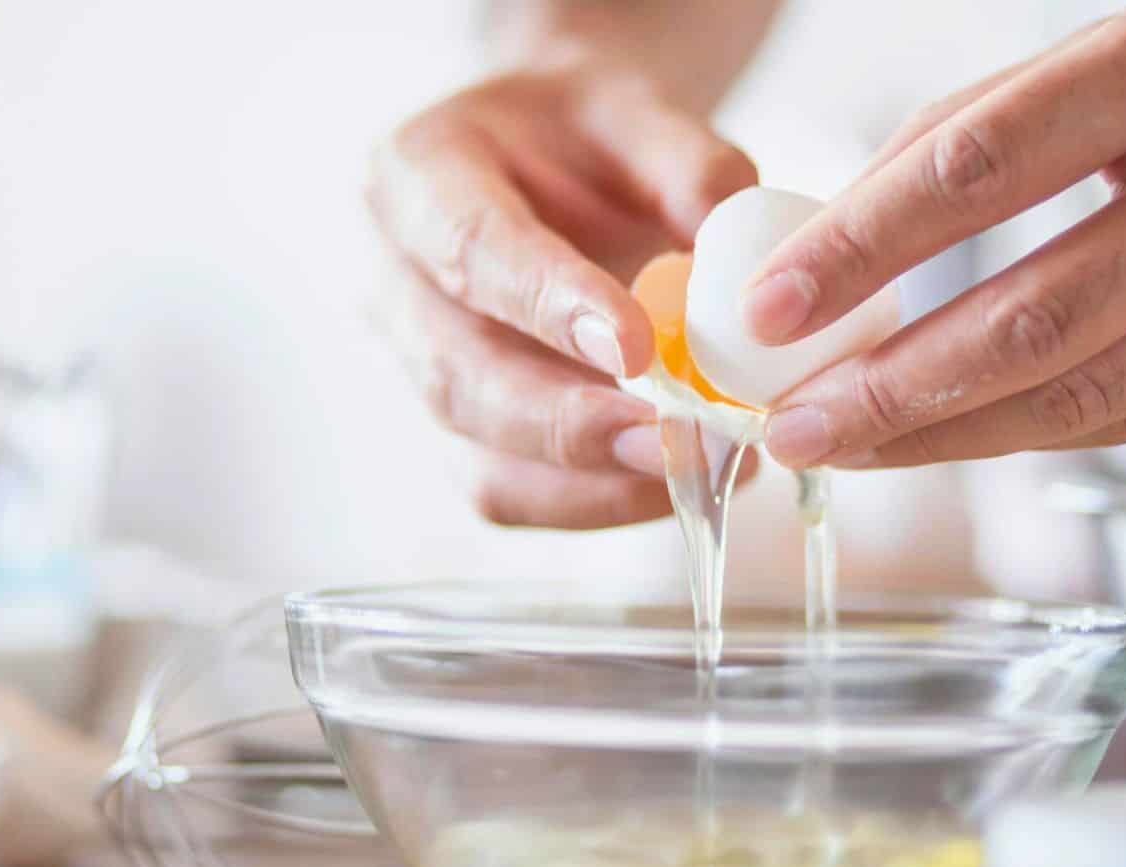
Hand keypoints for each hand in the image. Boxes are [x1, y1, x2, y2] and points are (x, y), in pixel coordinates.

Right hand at [368, 60, 759, 525]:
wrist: (555, 160)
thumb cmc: (585, 133)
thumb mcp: (638, 106)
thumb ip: (687, 163)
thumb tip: (729, 244)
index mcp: (416, 175)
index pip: (470, 248)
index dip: (546, 305)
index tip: (636, 347)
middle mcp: (395, 279)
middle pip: (457, 374)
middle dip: (563, 421)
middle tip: (665, 441)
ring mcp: (420, 363)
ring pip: (475, 451)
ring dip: (584, 478)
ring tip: (688, 470)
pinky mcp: (462, 426)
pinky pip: (507, 488)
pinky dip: (589, 501)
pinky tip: (668, 483)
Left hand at [746, 0, 1125, 468]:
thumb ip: (1004, 120)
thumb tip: (852, 223)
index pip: (976, 169)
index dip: (859, 247)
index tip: (770, 306)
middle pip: (1026, 316)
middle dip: (886, 388)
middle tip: (789, 424)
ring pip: (1083, 392)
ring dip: (943, 436)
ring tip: (847, 447)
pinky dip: (1036, 433)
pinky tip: (955, 439)